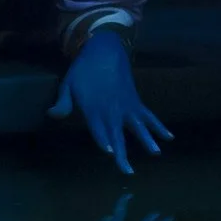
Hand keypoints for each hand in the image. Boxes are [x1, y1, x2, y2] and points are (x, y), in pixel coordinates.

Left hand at [46, 29, 171, 173]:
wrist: (105, 50)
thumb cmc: (83, 70)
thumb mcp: (68, 84)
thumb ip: (62, 102)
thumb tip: (51, 115)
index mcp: (93, 107)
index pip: (98, 128)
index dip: (103, 140)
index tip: (109, 152)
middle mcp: (112, 110)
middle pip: (117, 134)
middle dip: (122, 153)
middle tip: (127, 170)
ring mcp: (126, 107)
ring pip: (138, 126)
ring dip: (147, 140)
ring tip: (156, 153)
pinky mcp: (136, 102)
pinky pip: (149, 116)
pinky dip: (159, 126)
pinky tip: (169, 137)